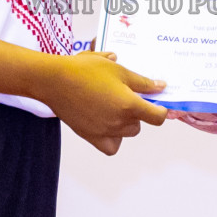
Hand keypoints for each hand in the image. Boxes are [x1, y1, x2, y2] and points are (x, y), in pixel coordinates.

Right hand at [40, 51, 168, 155]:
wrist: (54, 80)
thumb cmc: (84, 70)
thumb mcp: (117, 69)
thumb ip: (141, 82)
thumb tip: (160, 87)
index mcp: (128, 104)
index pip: (157, 117)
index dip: (161, 111)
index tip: (158, 105)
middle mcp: (118, 121)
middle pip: (140, 125)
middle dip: (138, 113)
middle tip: (127, 97)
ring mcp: (104, 131)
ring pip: (126, 134)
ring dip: (126, 124)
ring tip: (114, 107)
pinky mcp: (91, 136)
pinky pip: (111, 147)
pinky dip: (114, 139)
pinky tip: (108, 125)